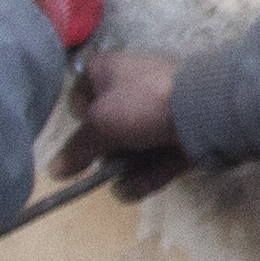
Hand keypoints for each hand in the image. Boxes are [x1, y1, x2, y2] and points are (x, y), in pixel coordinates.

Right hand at [67, 48, 188, 193]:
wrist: (205, 107)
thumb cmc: (142, 103)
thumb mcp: (99, 125)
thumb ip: (76, 150)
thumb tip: (54, 172)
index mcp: (110, 70)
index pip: (82, 89)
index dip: (79, 111)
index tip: (85, 124)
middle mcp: (133, 86)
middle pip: (106, 125)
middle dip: (104, 149)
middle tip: (106, 160)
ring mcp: (158, 110)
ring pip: (130, 145)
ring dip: (124, 169)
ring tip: (122, 184)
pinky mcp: (177, 132)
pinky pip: (153, 157)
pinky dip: (145, 175)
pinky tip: (134, 190)